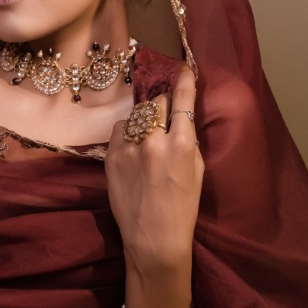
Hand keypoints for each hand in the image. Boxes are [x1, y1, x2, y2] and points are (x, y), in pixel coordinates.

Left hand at [106, 66, 202, 281]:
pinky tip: (133, 147)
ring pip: (137, 116)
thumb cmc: (183, 208)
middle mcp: (153, 141)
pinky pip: (120, 130)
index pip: (182, 100)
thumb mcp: (197, 171)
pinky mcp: (111, 156)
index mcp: (181, 144)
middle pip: (157, 103)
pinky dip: (127, 133)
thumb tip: (181, 116)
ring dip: (144, 120)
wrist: (154, 239)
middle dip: (163, 104)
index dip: (184, 81)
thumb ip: (188, 140)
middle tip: (165, 113)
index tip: (184, 68)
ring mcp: (129, 148)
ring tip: (149, 137)